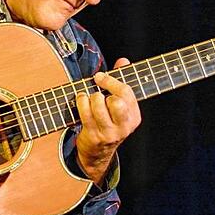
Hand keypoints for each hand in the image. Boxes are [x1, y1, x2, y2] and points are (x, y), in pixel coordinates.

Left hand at [75, 58, 140, 184]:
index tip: (99, 77)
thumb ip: (121, 82)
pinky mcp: (93, 136)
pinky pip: (85, 112)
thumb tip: (123, 60)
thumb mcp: (118, 105)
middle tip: (97, 90)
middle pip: (117, 100)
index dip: (111, 81)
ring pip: (98, 104)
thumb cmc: (107, 122)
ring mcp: (109, 132)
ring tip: (89, 98)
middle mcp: (124, 126)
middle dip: (104, 91)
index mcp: (134, 116)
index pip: (126, 93)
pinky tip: (81, 102)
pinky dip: (81, 102)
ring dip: (90, 97)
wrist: (97, 153)